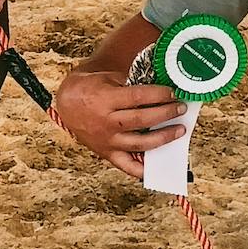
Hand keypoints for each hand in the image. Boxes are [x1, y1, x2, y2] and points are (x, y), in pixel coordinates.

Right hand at [55, 68, 186, 177]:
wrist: (66, 103)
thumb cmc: (90, 88)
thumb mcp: (107, 78)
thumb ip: (130, 85)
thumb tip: (159, 91)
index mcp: (105, 99)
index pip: (138, 97)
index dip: (159, 94)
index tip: (172, 92)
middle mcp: (106, 122)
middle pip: (143, 119)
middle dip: (166, 113)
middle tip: (180, 108)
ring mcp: (107, 140)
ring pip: (140, 143)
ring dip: (163, 138)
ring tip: (179, 131)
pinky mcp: (106, 153)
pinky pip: (126, 166)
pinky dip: (143, 170)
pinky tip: (158, 167)